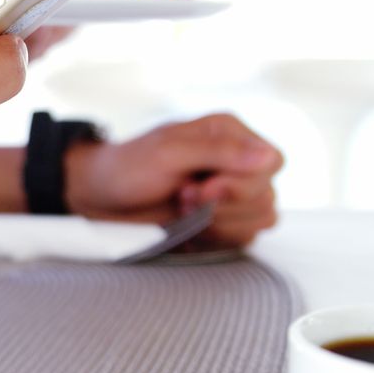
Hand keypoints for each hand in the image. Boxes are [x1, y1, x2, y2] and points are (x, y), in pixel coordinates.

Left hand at [64, 114, 282, 247]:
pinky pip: (245, 238)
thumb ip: (219, 152)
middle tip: (182, 196)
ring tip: (181, 209)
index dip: (241, 183)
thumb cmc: (128, 168)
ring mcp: (233, 194)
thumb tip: (269, 157)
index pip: (273, 162)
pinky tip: (187, 226)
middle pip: (267, 195)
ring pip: (261, 219)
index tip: (201, 187)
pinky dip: (215, 237)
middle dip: (221, 205)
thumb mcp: (169, 152)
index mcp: (229, 134)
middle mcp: (237, 162)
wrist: (101, 198)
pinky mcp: (225, 221)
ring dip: (218, 222)